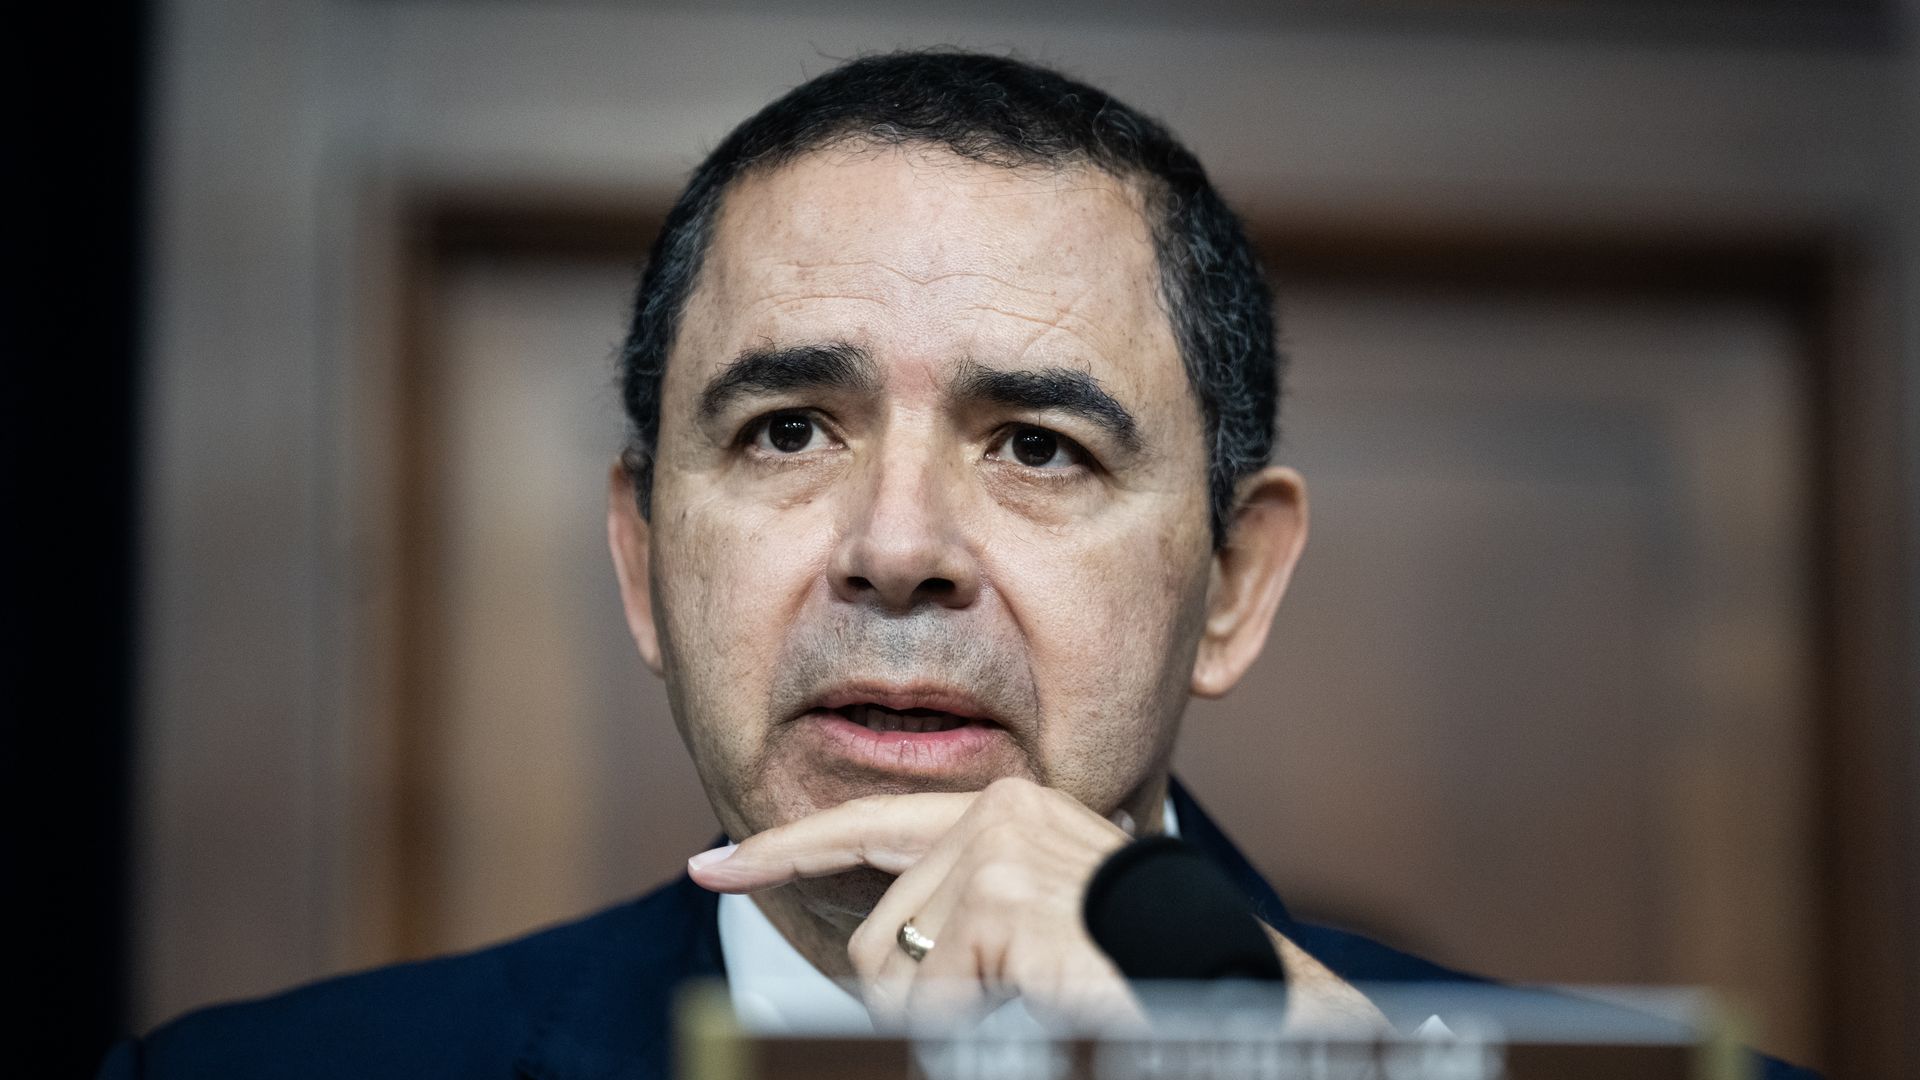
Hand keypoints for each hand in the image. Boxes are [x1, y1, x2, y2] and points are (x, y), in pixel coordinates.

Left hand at [690, 778, 1137, 1027]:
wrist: (1223, 981)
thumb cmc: (1136, 962)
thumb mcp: (1040, 924)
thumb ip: (970, 912)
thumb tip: (892, 963)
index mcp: (1003, 812)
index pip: (869, 826)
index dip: (784, 849)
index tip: (712, 866)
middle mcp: (995, 812)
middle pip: (875, 933)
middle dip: (911, 1000)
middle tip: (1002, 1006)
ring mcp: (996, 849)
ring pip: (893, 971)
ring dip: (946, 1018)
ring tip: (1033, 1001)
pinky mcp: (998, 898)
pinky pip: (931, 997)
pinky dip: (971, 1026)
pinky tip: (1037, 1002)